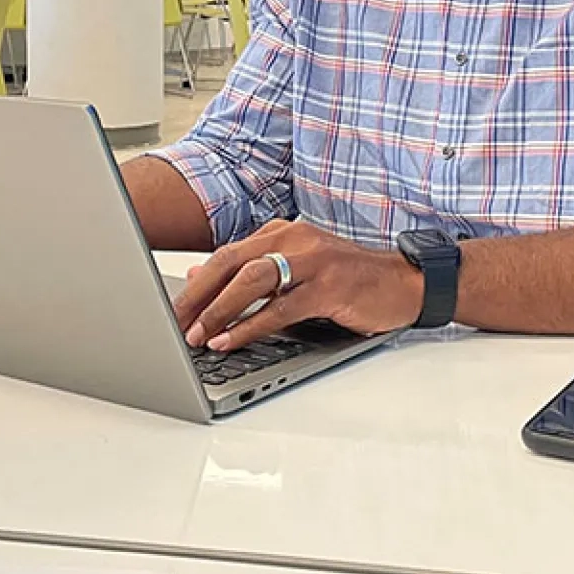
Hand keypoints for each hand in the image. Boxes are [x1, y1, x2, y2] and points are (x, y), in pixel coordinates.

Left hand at [171, 220, 423, 351]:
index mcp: (280, 233)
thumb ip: (251, 272)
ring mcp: (312, 260)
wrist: (403, 283)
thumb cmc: (348, 281)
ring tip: (196, 335)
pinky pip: (280, 306)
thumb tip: (198, 277)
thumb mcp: (294, 270)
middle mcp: (292, 238)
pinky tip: (231, 340)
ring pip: (251, 280)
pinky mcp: (329, 285)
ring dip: (218, 310)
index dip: (194, 285)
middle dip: (196, 296)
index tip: (170, 311)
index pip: (225, 256)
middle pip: (230, 262)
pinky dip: (250, 326)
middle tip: (172, 324)